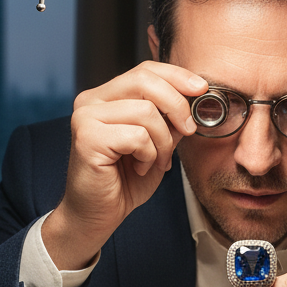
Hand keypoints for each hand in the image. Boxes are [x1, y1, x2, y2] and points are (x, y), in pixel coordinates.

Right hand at [42, 61, 206, 269]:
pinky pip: (136, 136)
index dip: (176, 75)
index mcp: (106, 97)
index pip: (144, 70)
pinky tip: (139, 168)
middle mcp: (90, 101)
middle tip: (188, 131)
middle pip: (144, 80)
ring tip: (155, 161)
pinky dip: (148, 155)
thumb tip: (194, 100)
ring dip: (162, 141)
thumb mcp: (157, 145)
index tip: (201, 88)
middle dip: (177, 105)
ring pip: (146, 111)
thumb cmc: (124, 182)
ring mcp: (85, 117)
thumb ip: (169, 121)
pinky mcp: (86, 138)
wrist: (98, 216)